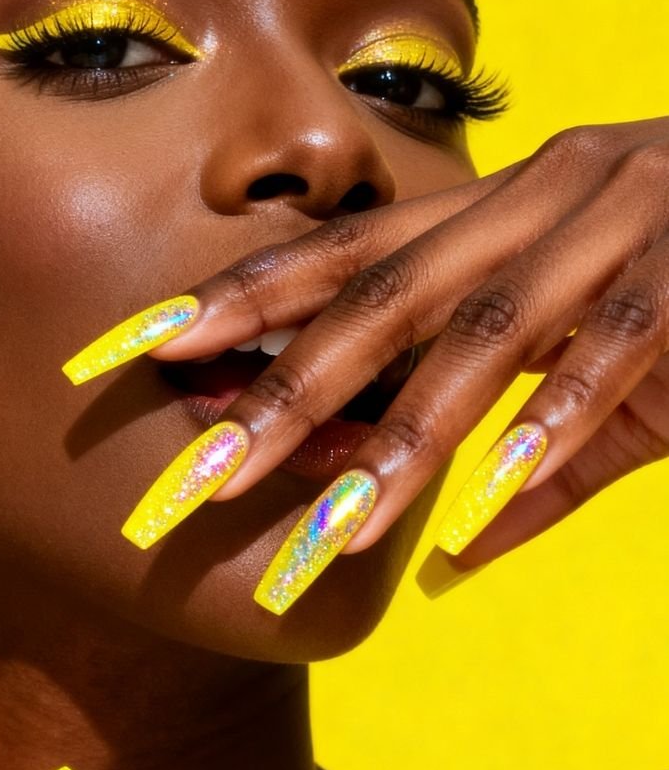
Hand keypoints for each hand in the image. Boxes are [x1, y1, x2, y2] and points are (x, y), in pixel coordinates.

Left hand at [77, 120, 668, 594]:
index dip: (249, 295)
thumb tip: (447, 570)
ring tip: (324, 524)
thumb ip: (534, 471)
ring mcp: (624, 231)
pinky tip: (482, 505)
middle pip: (390, 296)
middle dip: (285, 383)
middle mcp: (552, 199)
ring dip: (398, 437)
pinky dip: (543, 433)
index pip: (357, 250)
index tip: (148, 349)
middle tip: (197, 470)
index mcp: (516, 206)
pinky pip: (606, 363)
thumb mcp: (616, 385)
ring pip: (483, 336)